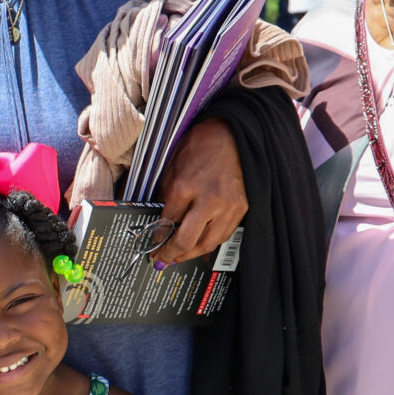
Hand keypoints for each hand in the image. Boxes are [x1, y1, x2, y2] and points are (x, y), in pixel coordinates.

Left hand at [150, 115, 246, 265]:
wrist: (232, 134)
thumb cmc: (201, 146)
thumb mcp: (173, 167)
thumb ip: (167, 195)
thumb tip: (160, 220)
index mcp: (185, 186)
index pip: (167, 222)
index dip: (157, 237)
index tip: (152, 244)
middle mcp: (209, 200)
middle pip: (187, 240)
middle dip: (171, 254)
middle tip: (161, 260)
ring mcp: (228, 206)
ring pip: (208, 243)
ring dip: (191, 254)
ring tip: (178, 257)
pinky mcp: (242, 209)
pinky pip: (224, 235)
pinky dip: (210, 244)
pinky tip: (199, 245)